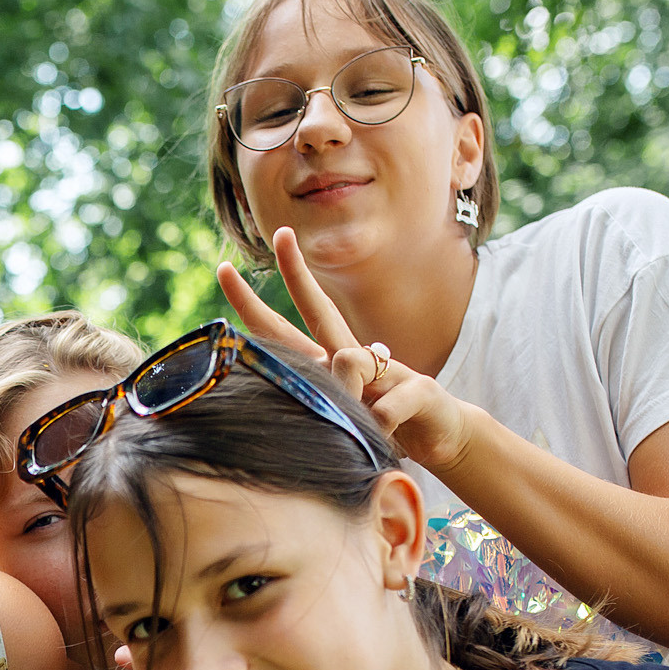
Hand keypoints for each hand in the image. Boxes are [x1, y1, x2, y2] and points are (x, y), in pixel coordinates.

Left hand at [217, 227, 480, 475]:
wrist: (444, 435)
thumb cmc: (382, 426)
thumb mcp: (338, 419)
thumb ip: (308, 407)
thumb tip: (261, 405)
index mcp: (331, 363)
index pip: (286, 329)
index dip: (255, 305)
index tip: (225, 269)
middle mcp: (355, 356)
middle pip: (319, 310)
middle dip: (296, 272)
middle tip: (280, 234)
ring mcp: (388, 368)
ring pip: (349, 360)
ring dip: (349, 398)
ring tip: (365, 428)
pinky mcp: (419, 389)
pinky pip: (388, 406)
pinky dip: (383, 423)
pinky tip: (388, 434)